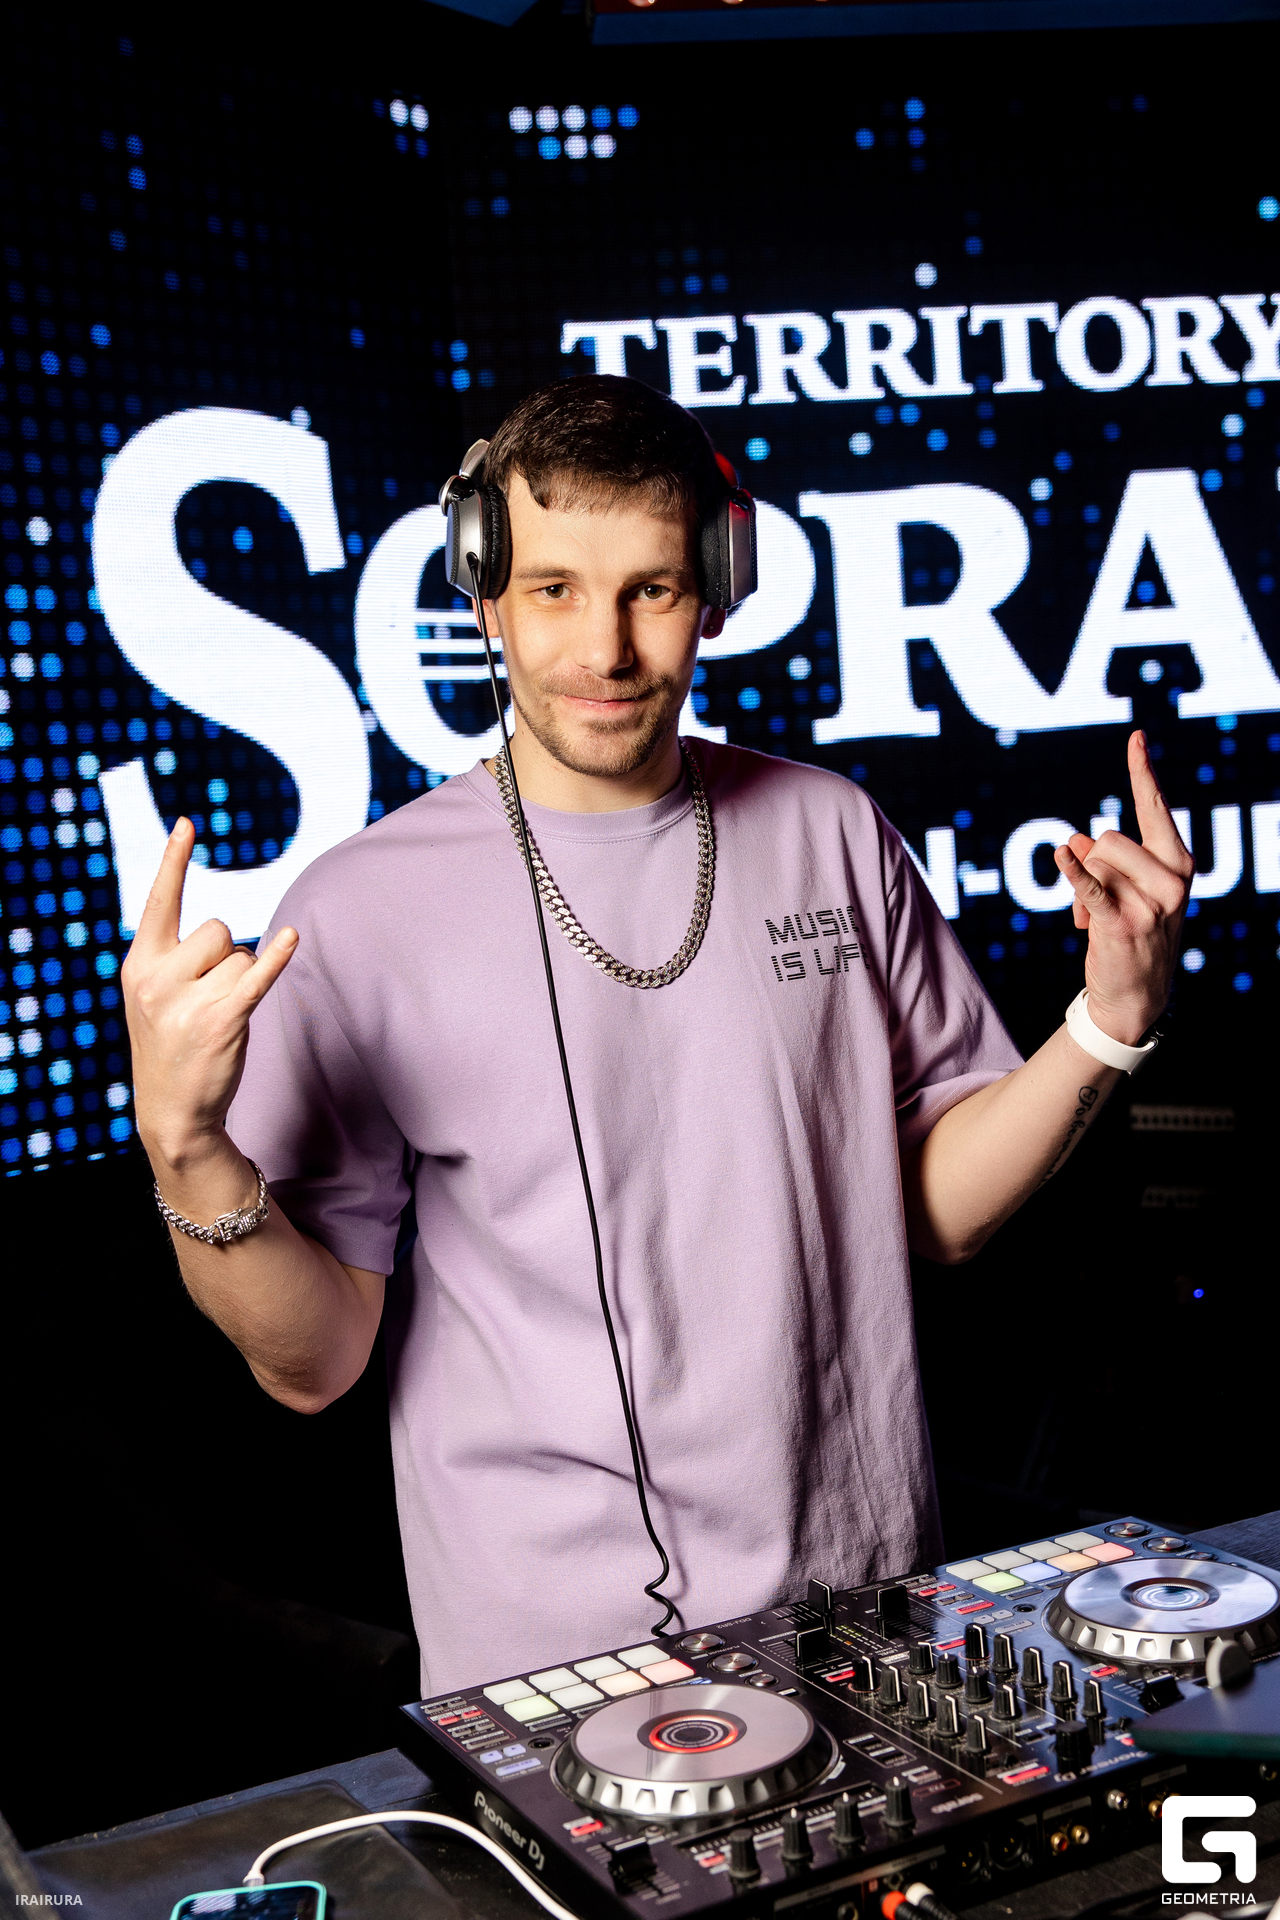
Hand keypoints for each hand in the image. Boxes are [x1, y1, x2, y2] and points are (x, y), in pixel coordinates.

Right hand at [122, 819, 297, 1168]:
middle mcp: (159, 977)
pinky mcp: (223, 1019)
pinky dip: (279, 957)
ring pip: (241, 956)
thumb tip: (226, 935)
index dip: (174, 862)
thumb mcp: (151, 997)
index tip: (188, 824)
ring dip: (242, 982)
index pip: (160, 902)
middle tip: (206, 999)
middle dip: (224, 957)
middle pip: (218, 929)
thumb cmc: (170, 1046)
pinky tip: (293, 938)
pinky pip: (258, 975)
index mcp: (139, 965)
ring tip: (218, 1017)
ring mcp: (189, 999)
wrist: (171, 1111)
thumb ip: (173, 959)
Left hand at [1053, 731, 1194, 1046]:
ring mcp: (1152, 903)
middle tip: (1097, 901)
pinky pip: (1090, 887)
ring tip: (1092, 920)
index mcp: (1177, 862)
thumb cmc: (1131, 932)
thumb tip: (1074, 839)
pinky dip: (1071, 873)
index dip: (1142, 771)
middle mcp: (1172, 879)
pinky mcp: (1123, 924)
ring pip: (1093, 863)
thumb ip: (1105, 859)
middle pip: (1107, 839)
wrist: (1136, 994)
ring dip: (1081, 890)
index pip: (1155, 808)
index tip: (1135, 737)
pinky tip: (1059, 856)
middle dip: (1090, 864)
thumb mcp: (1126, 890)